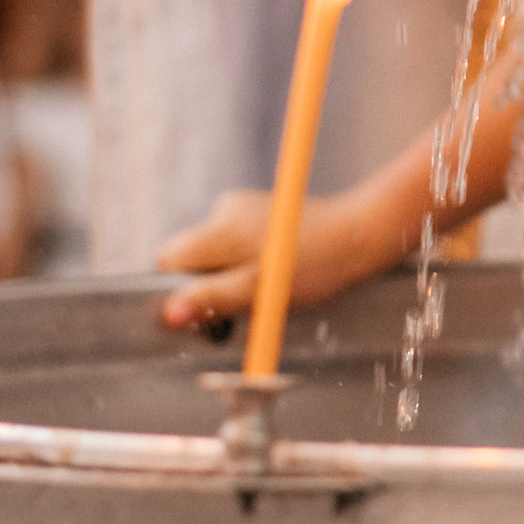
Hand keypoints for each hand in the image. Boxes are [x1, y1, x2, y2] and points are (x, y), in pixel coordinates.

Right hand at [155, 187, 381, 329]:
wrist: (357, 236)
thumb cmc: (311, 267)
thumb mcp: (258, 292)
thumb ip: (211, 300)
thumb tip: (168, 316)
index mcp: (217, 231)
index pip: (166, 260)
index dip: (177, 290)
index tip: (204, 310)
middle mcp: (223, 212)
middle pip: (187, 256)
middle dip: (203, 284)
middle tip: (237, 305)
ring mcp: (241, 208)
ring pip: (212, 251)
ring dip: (227, 274)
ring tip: (263, 286)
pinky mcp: (258, 211)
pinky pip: (233, 242)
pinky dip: (244, 260)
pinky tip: (273, 269)